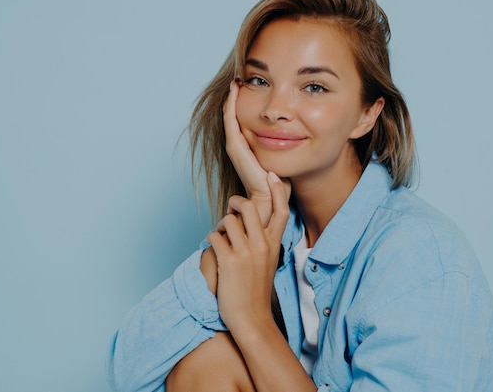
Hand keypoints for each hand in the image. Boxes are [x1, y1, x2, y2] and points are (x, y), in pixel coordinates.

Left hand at [207, 171, 289, 331]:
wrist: (251, 318)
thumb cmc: (256, 291)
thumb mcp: (268, 263)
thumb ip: (264, 243)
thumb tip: (248, 223)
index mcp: (273, 245)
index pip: (281, 211)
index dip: (278, 190)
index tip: (272, 175)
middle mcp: (262, 246)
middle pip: (252, 207)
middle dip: (236, 202)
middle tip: (231, 208)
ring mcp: (246, 253)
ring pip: (229, 220)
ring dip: (221, 225)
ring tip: (220, 235)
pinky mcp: (229, 261)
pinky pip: (214, 236)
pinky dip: (211, 239)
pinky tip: (213, 249)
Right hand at [223, 81, 290, 224]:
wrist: (270, 199)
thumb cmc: (278, 184)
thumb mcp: (283, 158)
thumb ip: (288, 146)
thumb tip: (301, 133)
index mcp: (248, 146)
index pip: (244, 119)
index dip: (247, 101)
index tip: (255, 84)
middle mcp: (238, 144)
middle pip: (235, 114)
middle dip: (238, 95)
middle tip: (242, 76)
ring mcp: (235, 145)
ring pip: (231, 114)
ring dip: (232, 97)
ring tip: (237, 79)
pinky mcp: (236, 147)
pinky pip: (231, 119)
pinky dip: (231, 104)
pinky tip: (235, 90)